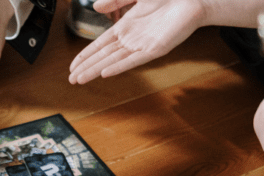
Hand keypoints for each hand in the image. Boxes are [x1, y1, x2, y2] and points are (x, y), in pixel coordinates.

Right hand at [69, 0, 206, 84]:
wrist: (191, 0)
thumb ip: (115, 1)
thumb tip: (96, 6)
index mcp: (126, 27)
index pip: (99, 45)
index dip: (85, 55)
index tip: (73, 65)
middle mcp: (132, 39)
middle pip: (103, 56)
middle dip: (86, 67)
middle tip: (71, 79)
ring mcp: (142, 45)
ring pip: (113, 61)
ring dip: (96, 70)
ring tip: (81, 80)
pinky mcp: (155, 49)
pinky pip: (134, 60)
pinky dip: (119, 66)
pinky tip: (106, 72)